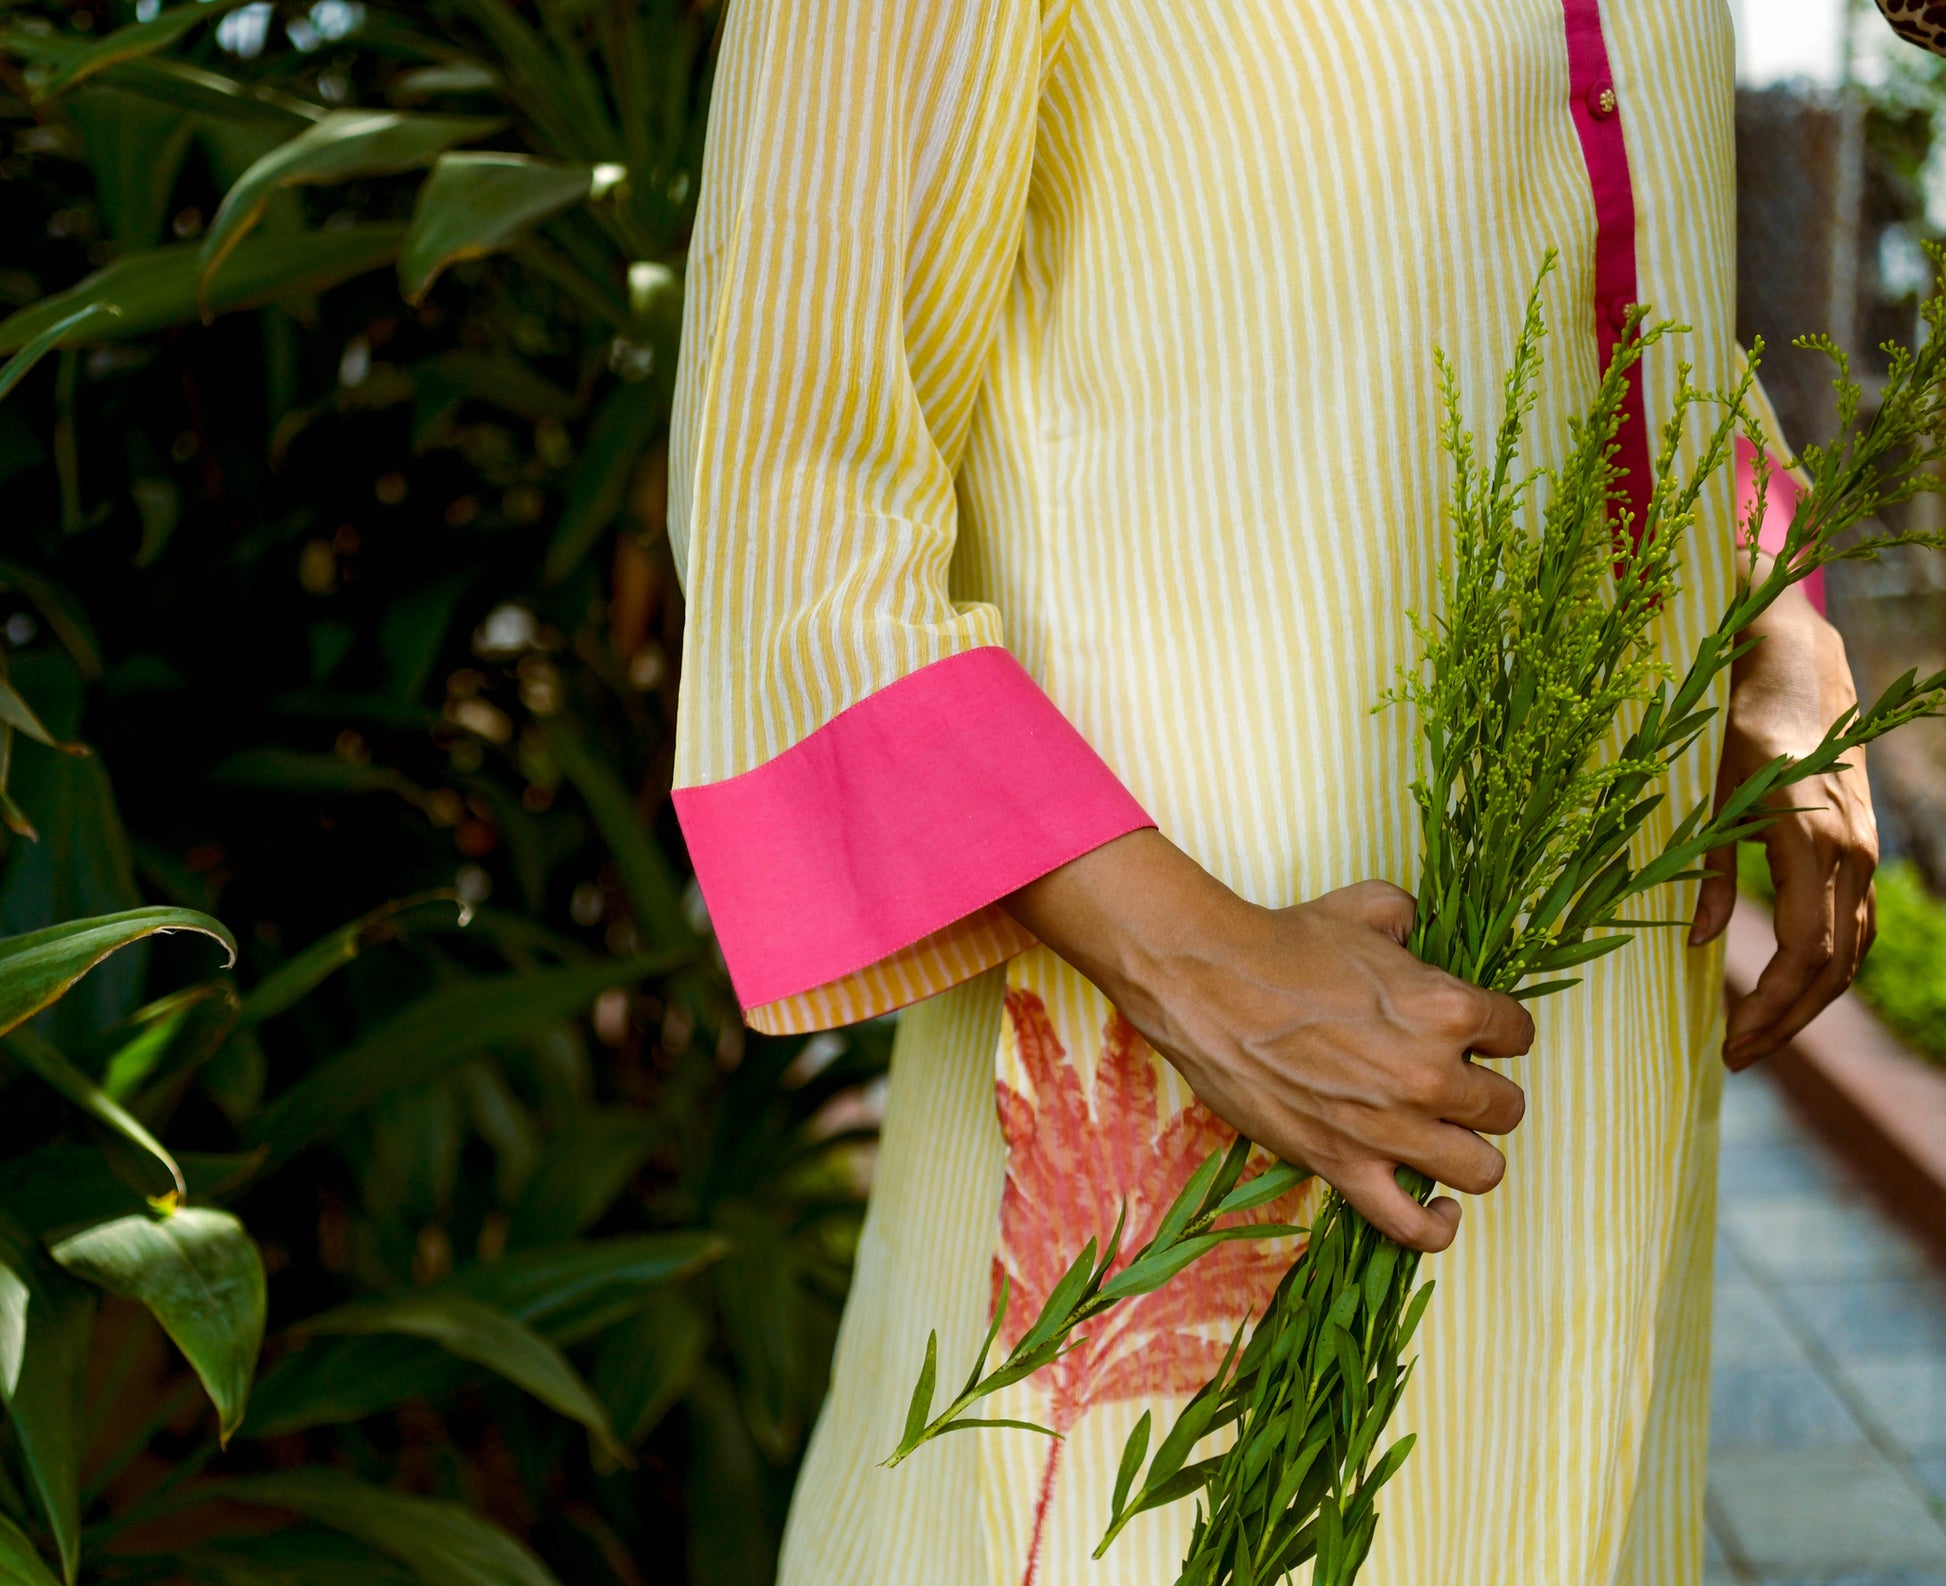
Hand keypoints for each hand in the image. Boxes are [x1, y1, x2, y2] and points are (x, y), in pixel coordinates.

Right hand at [1003, 831, 1534, 1251]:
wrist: (1206, 983)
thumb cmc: (1282, 943)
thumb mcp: (1364, 907)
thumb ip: (1410, 920)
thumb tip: (1416, 931)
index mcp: (1445, 1008)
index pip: (1517, 1034)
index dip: (1497, 1029)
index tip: (1474, 1030)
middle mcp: (1429, 1076)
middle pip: (1507, 1106)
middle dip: (1483, 1088)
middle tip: (1449, 1076)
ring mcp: (1389, 1131)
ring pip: (1481, 1168)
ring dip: (1468, 1148)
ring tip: (1444, 1133)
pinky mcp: (1343, 1167)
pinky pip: (1412, 1226)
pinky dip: (1434, 1223)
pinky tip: (1437, 1203)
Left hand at [1689, 579, 1877, 1067]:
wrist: (1797, 672)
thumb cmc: (1741, 728)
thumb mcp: (1713, 798)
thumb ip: (1712, 873)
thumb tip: (1701, 945)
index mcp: (1809, 841)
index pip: (1804, 952)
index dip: (1772, 1008)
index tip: (1733, 1043)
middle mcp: (1849, 853)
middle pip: (1832, 966)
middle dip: (1786, 1021)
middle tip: (1738, 1058)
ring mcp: (1862, 853)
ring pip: (1851, 953)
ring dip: (1809, 1004)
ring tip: (1758, 1038)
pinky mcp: (1861, 850)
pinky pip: (1854, 927)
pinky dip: (1828, 969)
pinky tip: (1791, 993)